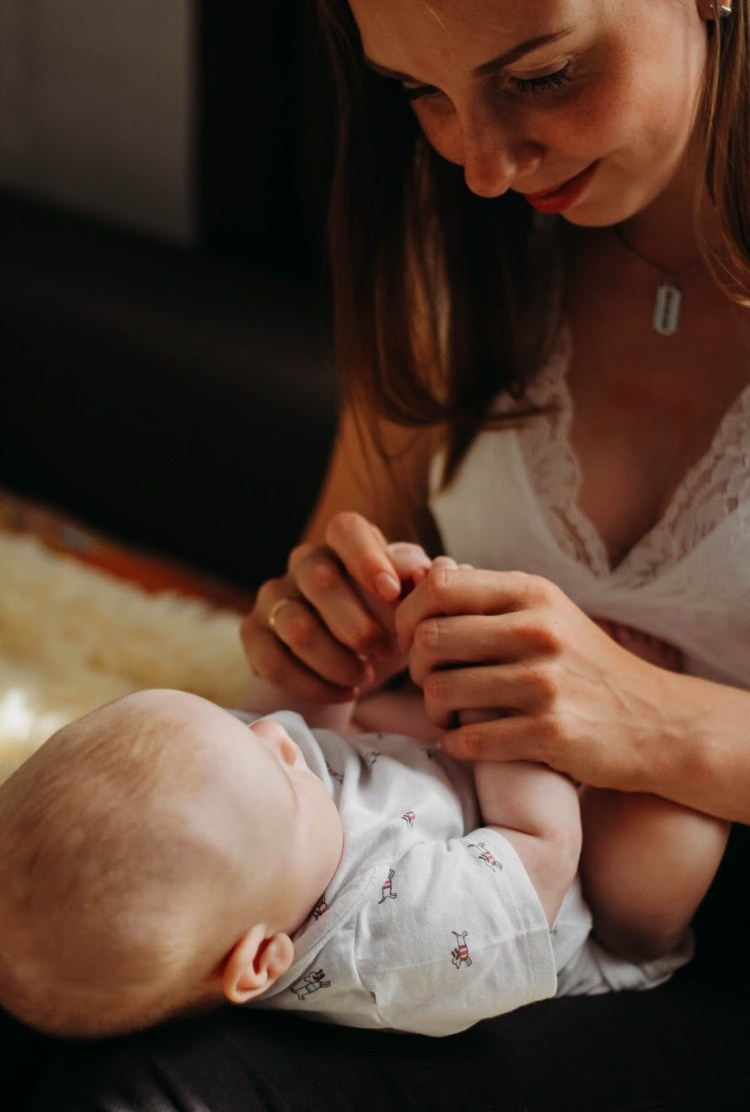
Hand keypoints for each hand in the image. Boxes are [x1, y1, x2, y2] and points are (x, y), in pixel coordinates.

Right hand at [241, 512, 430, 703]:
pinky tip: (342, 692)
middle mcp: (303, 564)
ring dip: (338, 660)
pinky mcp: (254, 635)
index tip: (392, 592)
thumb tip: (430, 572)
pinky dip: (314, 684)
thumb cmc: (384, 625)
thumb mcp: (408, 604)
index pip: (346, 529)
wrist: (348, 668)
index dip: (367, 557)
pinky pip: (274, 661)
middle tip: (385, 651)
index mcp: (343, 547)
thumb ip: (418, 582)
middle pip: (319, 579)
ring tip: (365, 678)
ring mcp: (273, 598)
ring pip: (297, 627)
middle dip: (358, 624)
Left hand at [395, 564, 679, 792]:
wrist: (658, 722)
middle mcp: (538, 632)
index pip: (439, 588)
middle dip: (416, 668)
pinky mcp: (550, 733)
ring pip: (441, 692)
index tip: (411, 639)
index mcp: (532, 594)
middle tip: (429, 683)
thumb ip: (492, 597)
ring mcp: (545, 683)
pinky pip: (468, 739)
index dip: (408, 615)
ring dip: (433, 710)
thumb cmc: (586, 665)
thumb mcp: (549, 612)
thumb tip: (425, 576)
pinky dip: (454, 743)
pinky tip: (465, 740)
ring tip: (448, 714)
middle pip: (430, 641)